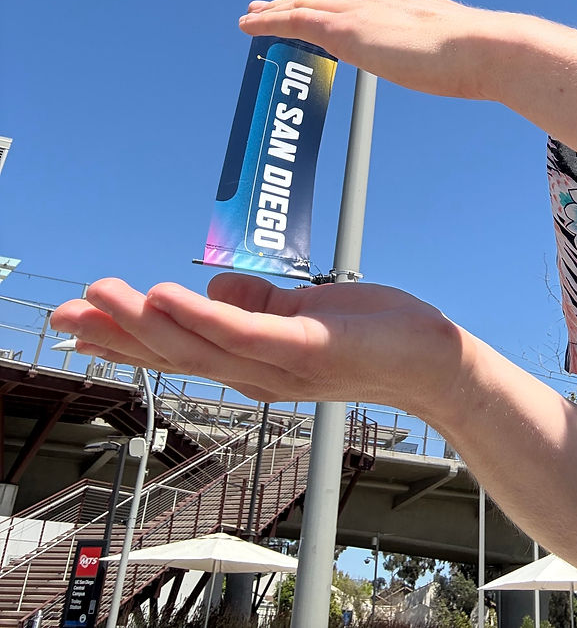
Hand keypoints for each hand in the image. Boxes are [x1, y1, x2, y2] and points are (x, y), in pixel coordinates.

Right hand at [51, 275, 462, 409]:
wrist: (430, 358)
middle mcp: (255, 372)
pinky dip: (204, 315)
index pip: (176, 350)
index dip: (125, 339)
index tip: (78, 325)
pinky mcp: (307, 349)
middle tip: (63, 315)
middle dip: (116, 335)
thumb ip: (255, 302)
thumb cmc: (369, 332)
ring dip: (145, 321)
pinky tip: (169, 295)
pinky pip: (247, 332)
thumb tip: (207, 287)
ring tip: (102, 297)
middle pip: (174, 353)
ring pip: (198, 344)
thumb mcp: (301, 313)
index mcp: (249, 362)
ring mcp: (279, 364)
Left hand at [240, 0, 516, 100]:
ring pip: (306, 6)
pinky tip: (249, 24)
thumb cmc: (481, 59)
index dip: (337, 8)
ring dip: (279, 9)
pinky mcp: (343, 29)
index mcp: (406, 6)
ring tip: (255, 12)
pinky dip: (269, 21)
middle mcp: (379, 2)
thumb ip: (445, 55)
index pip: (361, 5)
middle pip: (328, 0)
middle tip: (278, 3)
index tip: (324, 10)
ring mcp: (360, 13)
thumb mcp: (457, 55)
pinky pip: (294, 21)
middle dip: (302, 2)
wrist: (482, 48)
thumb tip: (455, 67)